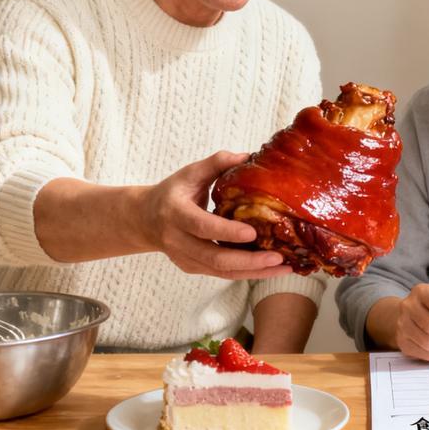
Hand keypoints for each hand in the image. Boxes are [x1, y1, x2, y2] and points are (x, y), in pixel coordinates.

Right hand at [141, 150, 288, 280]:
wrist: (145, 220)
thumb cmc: (172, 193)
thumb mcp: (189, 173)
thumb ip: (217, 163)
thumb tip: (248, 156)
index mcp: (175, 213)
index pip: (201, 226)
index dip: (226, 232)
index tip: (252, 232)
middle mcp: (178, 241)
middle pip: (214, 258)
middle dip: (248, 260)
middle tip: (278, 256)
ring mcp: (185, 258)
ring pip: (221, 271)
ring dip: (254, 272)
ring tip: (283, 267)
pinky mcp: (193, 268)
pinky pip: (222, 274)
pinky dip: (247, 273)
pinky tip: (270, 268)